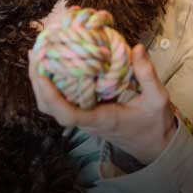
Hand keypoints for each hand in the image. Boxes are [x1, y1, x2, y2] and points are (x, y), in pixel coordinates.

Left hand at [27, 43, 177, 165]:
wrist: (153, 144)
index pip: (68, 114)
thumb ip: (147, 75)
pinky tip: (53, 62)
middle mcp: (86, 120)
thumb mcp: (157, 99)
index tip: (42, 72)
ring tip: (38, 52)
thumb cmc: (154, 124)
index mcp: (101, 120)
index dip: (51, 95)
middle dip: (38, 82)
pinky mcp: (84, 111)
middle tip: (35, 52)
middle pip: (50, 108)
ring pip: (52, 105)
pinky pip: (61, 98)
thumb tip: (136, 48)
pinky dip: (52, 81)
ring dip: (41, 81)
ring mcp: (83, 117)